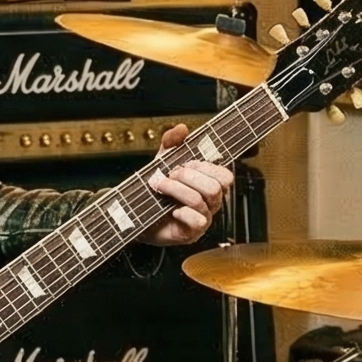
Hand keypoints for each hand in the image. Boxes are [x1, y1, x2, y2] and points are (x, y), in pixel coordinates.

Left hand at [140, 125, 233, 245]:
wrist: (136, 215)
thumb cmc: (156, 190)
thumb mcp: (162, 161)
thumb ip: (171, 143)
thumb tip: (182, 128)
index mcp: (209, 185)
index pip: (224, 176)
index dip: (206, 168)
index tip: (186, 164)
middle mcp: (210, 203)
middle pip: (215, 187)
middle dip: (189, 177)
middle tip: (170, 175)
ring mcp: (203, 218)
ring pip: (201, 200)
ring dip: (178, 190)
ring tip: (161, 187)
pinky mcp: (192, 233)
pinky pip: (198, 221)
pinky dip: (183, 212)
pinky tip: (171, 210)